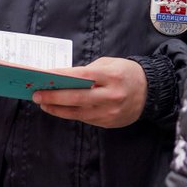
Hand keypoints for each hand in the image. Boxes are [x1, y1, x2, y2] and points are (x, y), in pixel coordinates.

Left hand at [32, 57, 146, 127]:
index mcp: (111, 76)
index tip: (42, 76)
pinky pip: (84, 118)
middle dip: (53, 96)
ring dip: (57, 108)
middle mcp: (111, 95)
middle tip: (36, 94)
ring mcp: (109, 112)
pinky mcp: (108, 123)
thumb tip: (63, 78)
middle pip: (76, 98)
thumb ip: (89, 71)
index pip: (80, 77)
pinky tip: (58, 108)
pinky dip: (69, 113)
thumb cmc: (126, 73)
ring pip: (77, 112)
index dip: (59, 77)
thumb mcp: (110, 63)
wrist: (150, 92)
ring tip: (42, 103)